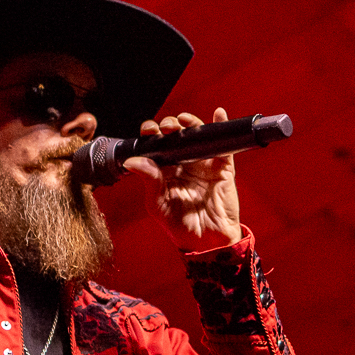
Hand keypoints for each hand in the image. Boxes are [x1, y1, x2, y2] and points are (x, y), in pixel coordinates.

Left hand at [123, 107, 242, 251]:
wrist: (207, 241)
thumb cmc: (179, 225)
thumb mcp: (158, 203)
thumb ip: (148, 179)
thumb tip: (132, 160)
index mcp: (163, 170)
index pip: (155, 144)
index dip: (152, 133)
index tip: (149, 130)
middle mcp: (182, 162)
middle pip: (175, 134)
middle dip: (170, 125)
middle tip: (167, 127)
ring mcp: (203, 163)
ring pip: (197, 135)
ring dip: (191, 122)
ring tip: (185, 120)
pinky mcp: (222, 167)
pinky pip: (223, 145)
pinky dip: (220, 126)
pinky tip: (218, 113)